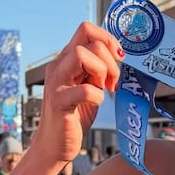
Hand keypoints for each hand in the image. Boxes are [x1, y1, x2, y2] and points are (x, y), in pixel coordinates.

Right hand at [36, 22, 123, 163]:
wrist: (55, 144)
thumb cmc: (75, 115)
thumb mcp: (88, 85)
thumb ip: (97, 68)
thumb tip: (118, 53)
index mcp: (67, 59)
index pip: (86, 29)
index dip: (107, 39)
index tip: (118, 58)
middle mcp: (58, 66)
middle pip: (89, 40)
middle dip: (110, 60)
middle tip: (112, 82)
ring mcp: (56, 83)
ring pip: (82, 55)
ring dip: (102, 71)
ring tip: (104, 89)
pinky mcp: (59, 102)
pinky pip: (86, 90)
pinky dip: (97, 97)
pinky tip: (96, 103)